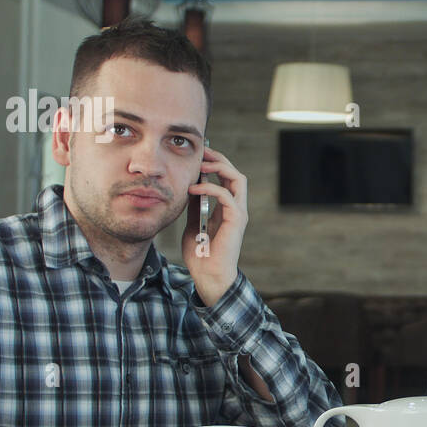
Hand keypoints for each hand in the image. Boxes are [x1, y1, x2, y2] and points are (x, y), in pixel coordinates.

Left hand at [183, 145, 248, 305]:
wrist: (207, 275)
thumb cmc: (200, 254)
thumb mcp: (192, 223)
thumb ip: (194, 205)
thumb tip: (188, 186)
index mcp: (227, 208)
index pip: (226, 178)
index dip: (215, 163)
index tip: (199, 154)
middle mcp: (236, 207)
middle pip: (234, 173)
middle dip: (219, 158)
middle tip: (202, 151)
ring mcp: (238, 213)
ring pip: (238, 178)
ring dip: (220, 167)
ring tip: (202, 164)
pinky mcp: (236, 220)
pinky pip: (226, 195)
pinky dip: (210, 187)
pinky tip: (194, 188)